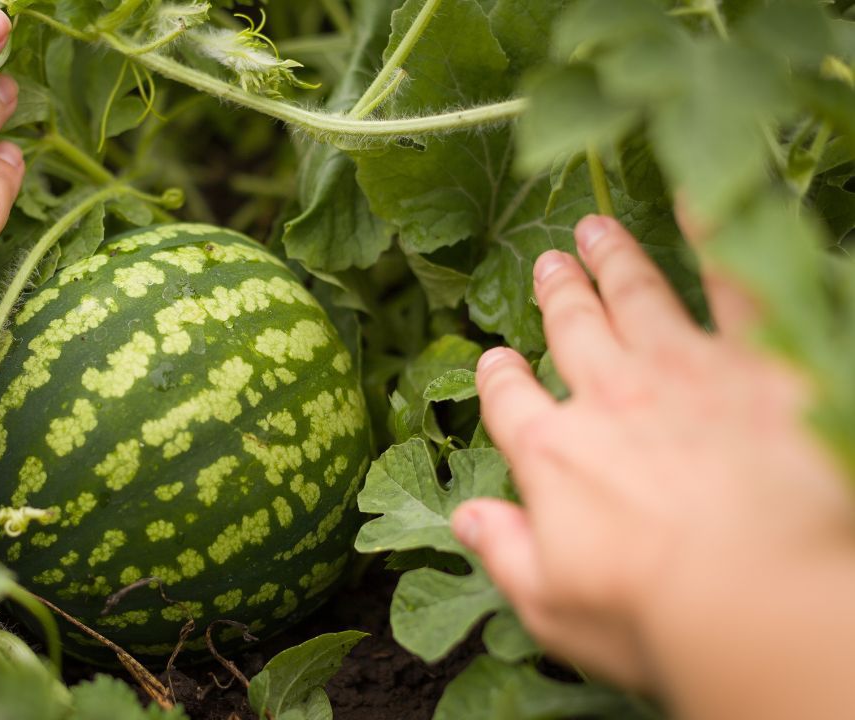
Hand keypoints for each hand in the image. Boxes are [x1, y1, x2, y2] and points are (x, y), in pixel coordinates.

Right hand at [451, 215, 854, 699]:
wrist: (759, 597)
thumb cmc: (655, 617)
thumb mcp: (552, 606)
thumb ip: (505, 553)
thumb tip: (466, 517)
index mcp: (554, 454)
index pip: (510, 403)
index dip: (499, 379)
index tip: (495, 361)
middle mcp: (608, 397)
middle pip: (571, 332)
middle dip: (557, 296)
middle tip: (548, 264)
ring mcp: (681, 370)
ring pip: (634, 297)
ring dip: (612, 260)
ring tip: (594, 229)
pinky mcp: (757, 361)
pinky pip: (733, 283)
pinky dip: (713, 235)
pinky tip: (695, 199)